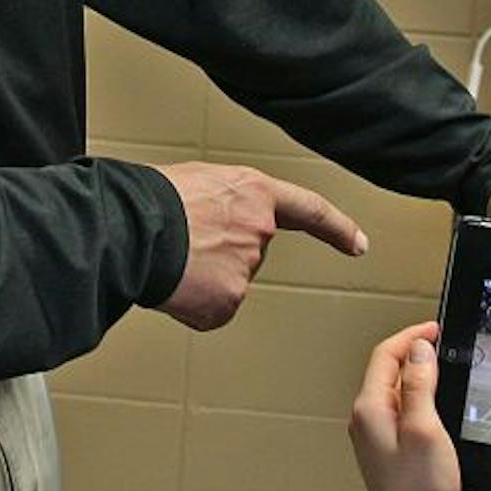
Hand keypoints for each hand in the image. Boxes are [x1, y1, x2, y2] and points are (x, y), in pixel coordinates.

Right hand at [152, 162, 365, 330]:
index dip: (337, 228)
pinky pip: (212, 308)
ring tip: (171, 259)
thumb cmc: (153, 200)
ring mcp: (246, 268)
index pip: (310, 211)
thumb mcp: (199, 182)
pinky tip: (174, 284)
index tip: (358, 243)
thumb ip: (227, 205)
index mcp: (254, 193)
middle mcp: (260, 231)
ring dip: (203, 277)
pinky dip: (192, 303)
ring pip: (228, 283)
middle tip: (182, 242)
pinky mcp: (228, 302)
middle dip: (221, 254)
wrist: (132, 229)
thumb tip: (217, 226)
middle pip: (249, 253)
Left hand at [344, 321, 458, 490]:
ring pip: (395, 391)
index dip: (411, 337)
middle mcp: (366, 418)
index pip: (385, 356)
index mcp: (370, 408)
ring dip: (418, 375)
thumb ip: (419, 385)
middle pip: (387, 371)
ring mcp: (375, 435)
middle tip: (443, 343)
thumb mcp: (424, 427)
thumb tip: (419, 349)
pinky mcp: (389, 449)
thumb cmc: (419, 489)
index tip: (434, 328)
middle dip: (414, 352)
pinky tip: (438, 405)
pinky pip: (401, 411)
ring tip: (445, 368)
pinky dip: (419, 398)